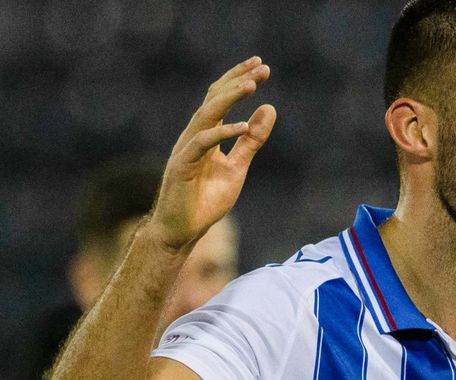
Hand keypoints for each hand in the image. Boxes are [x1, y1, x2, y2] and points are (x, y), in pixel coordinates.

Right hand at [149, 56, 276, 249]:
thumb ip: (252, 140)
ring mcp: (186, 149)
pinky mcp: (182, 166)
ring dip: (229, 98)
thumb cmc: (205, 200)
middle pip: (214, 99)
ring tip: (252, 85)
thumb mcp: (237, 167)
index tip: (261, 66)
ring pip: (206, 115)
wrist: (181, 231)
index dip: (238, 80)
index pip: (221, 99)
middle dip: (238, 81)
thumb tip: (269, 108)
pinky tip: (243, 126)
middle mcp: (194, 136)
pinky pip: (202, 143)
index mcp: (205, 134)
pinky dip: (222, 132)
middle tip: (262, 67)